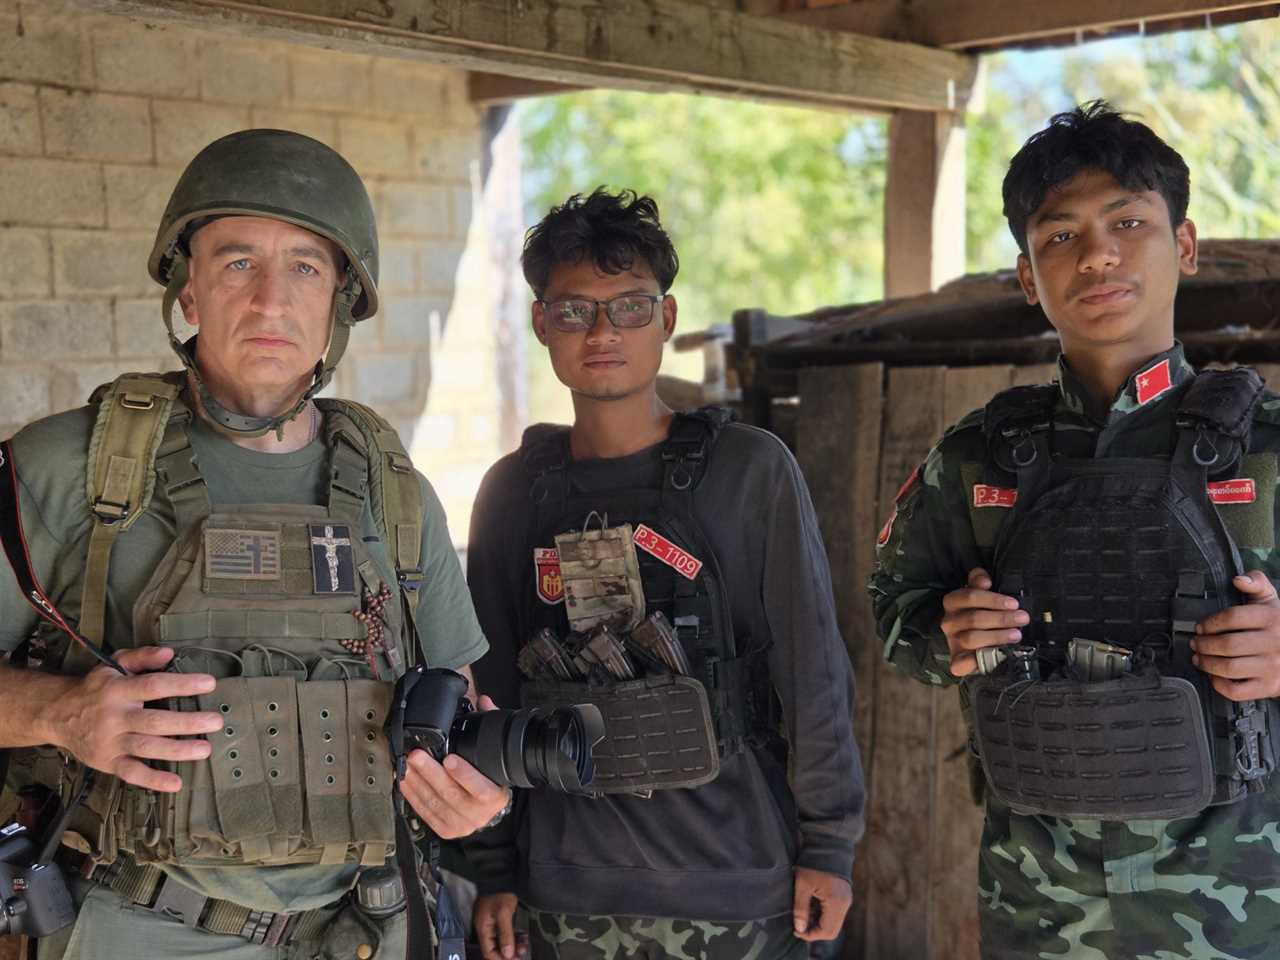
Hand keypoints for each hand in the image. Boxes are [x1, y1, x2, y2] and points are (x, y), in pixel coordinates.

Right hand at [40, 646, 222, 791]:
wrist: (58, 715)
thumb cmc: (95, 689)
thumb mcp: (113, 665)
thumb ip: (141, 657)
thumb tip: (168, 653)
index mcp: (117, 690)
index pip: (153, 686)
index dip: (181, 685)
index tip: (209, 683)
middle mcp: (114, 717)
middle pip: (154, 722)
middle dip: (187, 723)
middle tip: (215, 721)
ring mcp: (110, 742)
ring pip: (147, 748)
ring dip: (178, 750)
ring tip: (205, 749)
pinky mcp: (108, 762)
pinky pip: (132, 773)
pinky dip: (153, 780)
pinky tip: (175, 783)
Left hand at [400, 694, 511, 837]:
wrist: (488, 811)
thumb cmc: (491, 781)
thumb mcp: (496, 756)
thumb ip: (491, 727)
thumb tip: (484, 701)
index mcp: (495, 797)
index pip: (481, 788)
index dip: (465, 774)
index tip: (450, 759)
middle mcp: (478, 814)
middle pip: (451, 794)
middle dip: (430, 773)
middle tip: (416, 756)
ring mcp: (461, 825)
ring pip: (434, 803)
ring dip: (417, 782)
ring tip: (406, 765)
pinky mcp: (445, 830)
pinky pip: (425, 812)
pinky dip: (413, 796)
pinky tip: (405, 781)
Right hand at [474, 892, 527, 959]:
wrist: (502, 876)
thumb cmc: (499, 892)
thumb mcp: (504, 914)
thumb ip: (505, 934)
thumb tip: (507, 954)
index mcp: (483, 928)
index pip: (488, 952)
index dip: (500, 959)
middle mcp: (487, 928)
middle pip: (495, 948)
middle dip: (508, 953)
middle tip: (520, 954)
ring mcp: (493, 923)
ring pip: (502, 942)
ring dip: (513, 946)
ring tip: (523, 946)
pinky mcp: (500, 919)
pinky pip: (506, 933)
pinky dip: (514, 937)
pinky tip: (522, 937)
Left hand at [792, 867, 851, 940]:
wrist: (827, 844)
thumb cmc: (812, 863)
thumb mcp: (802, 886)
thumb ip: (801, 909)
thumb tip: (799, 929)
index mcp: (836, 902)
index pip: (826, 931)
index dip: (810, 935)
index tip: (796, 930)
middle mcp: (845, 904)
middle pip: (832, 930)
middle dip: (815, 932)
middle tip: (798, 926)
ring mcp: (846, 900)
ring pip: (833, 923)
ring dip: (818, 924)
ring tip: (803, 915)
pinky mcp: (844, 896)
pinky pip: (835, 914)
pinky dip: (823, 916)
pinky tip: (811, 908)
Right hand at [940, 567, 1027, 677]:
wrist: (970, 641)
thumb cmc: (978, 613)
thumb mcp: (979, 595)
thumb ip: (978, 582)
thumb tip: (984, 580)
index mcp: (953, 602)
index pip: (970, 596)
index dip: (993, 599)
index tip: (1014, 603)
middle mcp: (949, 621)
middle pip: (973, 618)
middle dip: (1001, 618)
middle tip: (1022, 619)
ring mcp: (952, 641)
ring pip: (971, 638)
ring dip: (997, 636)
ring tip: (1016, 635)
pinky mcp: (956, 660)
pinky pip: (960, 663)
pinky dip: (973, 662)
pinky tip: (991, 657)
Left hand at [1193, 570, 1279, 699]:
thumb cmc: (1279, 626)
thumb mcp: (1272, 601)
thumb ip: (1256, 584)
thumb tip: (1238, 579)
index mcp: (1273, 619)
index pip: (1233, 617)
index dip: (1210, 622)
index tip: (1200, 626)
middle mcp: (1274, 643)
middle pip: (1227, 644)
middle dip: (1203, 644)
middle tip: (1195, 643)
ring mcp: (1273, 667)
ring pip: (1229, 668)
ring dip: (1207, 663)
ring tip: (1199, 658)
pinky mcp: (1270, 687)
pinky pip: (1238, 691)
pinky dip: (1219, 685)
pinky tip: (1214, 676)